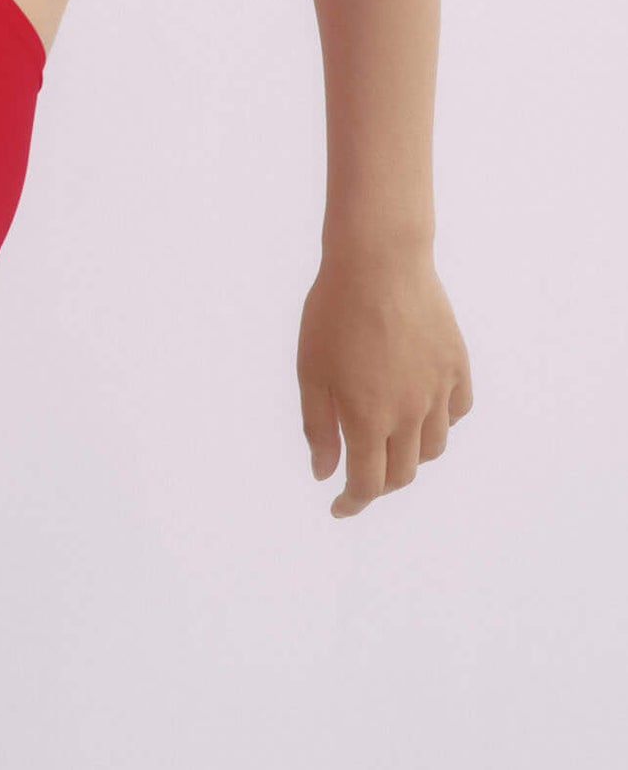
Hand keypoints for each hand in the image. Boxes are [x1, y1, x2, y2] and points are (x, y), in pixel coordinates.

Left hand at [297, 243, 472, 517]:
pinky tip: (421, 412)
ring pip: (433, 448)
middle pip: (402, 473)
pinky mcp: (457, 366)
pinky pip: (457, 412)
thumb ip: (319, 428)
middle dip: (379, 485)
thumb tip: (325, 473)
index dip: (352, 503)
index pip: (368, 484)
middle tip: (359, 476)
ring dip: (409, 457)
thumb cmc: (332, 314)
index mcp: (367, 417)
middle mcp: (409, 412)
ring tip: (387, 443)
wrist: (379, 262)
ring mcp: (439, 390)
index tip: (339, 507)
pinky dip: (440, 423)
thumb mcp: (311, 372)